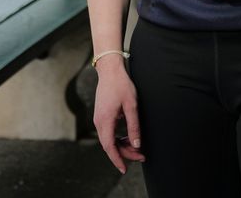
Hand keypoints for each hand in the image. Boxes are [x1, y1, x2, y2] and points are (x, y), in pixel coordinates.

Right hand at [92, 59, 144, 173]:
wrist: (110, 70)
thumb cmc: (121, 85)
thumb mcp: (132, 106)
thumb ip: (134, 127)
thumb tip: (137, 145)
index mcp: (105, 121)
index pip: (109, 147)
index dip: (117, 160)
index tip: (124, 170)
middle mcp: (99, 122)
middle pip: (110, 145)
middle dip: (125, 153)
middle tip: (142, 156)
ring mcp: (99, 119)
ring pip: (109, 140)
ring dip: (121, 146)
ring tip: (137, 148)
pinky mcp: (101, 115)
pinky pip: (108, 133)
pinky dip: (117, 138)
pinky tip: (128, 137)